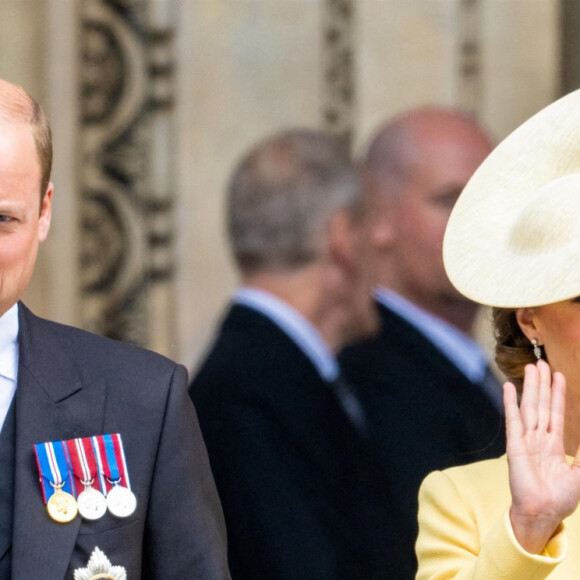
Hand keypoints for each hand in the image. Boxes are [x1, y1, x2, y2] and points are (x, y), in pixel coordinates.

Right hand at [505, 360, 579, 553]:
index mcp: (553, 445)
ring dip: (531, 387)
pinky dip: (510, 402)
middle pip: (541, 405)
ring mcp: (526, 440)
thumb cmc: (561, 498)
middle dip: (543, 384)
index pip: (556, 413)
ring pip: (530, 407)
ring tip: (531, 367)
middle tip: (542, 363)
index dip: (558, 395)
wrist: (543, 513)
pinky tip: (509, 387)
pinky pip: (513, 419)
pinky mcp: (515, 445)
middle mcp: (539, 438)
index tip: (559, 376)